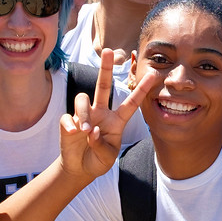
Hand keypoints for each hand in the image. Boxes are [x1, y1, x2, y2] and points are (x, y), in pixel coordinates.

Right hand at [59, 47, 159, 179]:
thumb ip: (102, 145)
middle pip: (103, 86)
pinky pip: (68, 117)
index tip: (153, 75)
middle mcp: (101, 113)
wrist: (80, 169)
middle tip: (108, 51)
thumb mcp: (108, 157)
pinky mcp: (68, 123)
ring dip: (83, 114)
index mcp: (116, 121)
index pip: (131, 103)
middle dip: (105, 68)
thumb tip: (91, 130)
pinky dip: (69, 125)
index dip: (141, 90)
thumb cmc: (98, 160)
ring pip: (82, 99)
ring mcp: (84, 116)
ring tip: (85, 130)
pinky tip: (72, 133)